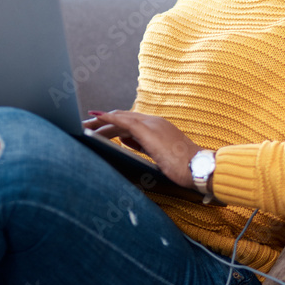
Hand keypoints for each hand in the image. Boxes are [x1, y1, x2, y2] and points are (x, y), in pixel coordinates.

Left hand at [85, 110, 201, 189]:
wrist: (199, 167)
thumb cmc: (184, 167)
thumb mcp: (159, 154)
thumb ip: (142, 145)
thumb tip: (124, 139)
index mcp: (158, 127)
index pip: (129, 121)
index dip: (112, 123)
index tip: (97, 127)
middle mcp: (154, 121)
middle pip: (122, 117)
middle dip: (102, 121)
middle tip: (85, 125)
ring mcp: (152, 124)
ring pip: (120, 118)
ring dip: (101, 121)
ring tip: (84, 125)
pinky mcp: (149, 131)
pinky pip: (123, 122)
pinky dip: (108, 119)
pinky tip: (96, 120)